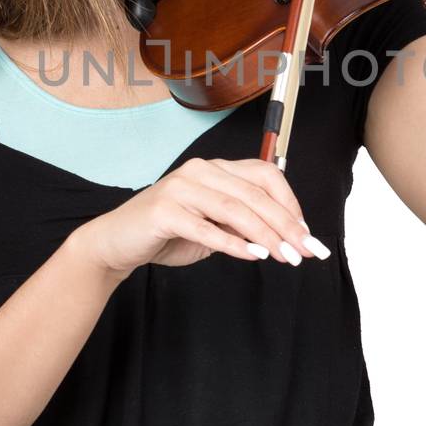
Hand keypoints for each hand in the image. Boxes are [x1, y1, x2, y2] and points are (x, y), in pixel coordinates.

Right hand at [75, 157, 331, 278]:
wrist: (118, 242)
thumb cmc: (168, 232)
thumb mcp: (213, 225)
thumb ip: (244, 224)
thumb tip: (288, 237)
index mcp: (215, 168)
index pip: (265, 175)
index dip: (290, 203)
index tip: (307, 233)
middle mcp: (200, 171)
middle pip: (255, 194)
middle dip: (286, 225)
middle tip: (305, 250)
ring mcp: (181, 188)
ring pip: (235, 209)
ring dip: (265, 235)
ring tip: (284, 257)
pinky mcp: (165, 211)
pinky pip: (206, 228)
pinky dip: (232, 243)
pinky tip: (252, 255)